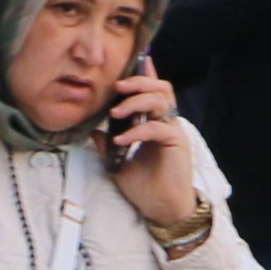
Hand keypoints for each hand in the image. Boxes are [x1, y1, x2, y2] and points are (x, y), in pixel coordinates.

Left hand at [96, 70, 205, 233]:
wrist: (161, 209)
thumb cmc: (145, 187)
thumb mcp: (119, 163)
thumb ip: (108, 145)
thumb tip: (94, 130)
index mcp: (156, 122)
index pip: (153, 92)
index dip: (146, 74)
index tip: (136, 60)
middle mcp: (167, 121)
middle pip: (160, 87)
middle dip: (138, 82)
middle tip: (117, 87)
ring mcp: (173, 130)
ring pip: (161, 100)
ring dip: (136, 101)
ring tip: (115, 112)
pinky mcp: (176, 142)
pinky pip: (156, 127)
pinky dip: (136, 131)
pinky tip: (121, 140)